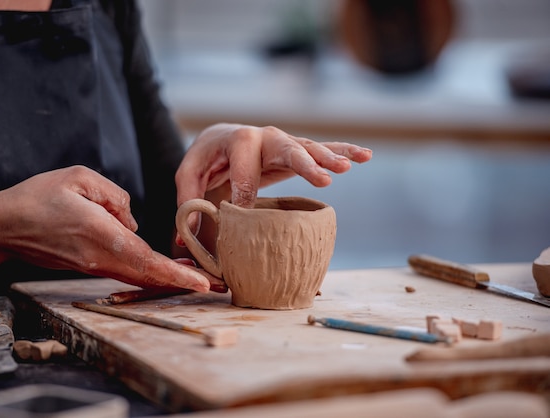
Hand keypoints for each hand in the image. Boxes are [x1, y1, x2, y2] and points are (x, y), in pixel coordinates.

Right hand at [0, 166, 224, 292]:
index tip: (201, 282)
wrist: (3, 225)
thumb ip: (115, 197)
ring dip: (167, 279)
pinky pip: (124, 272)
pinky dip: (147, 273)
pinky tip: (162, 269)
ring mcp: (92, 266)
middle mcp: (99, 257)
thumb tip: (132, 221)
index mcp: (100, 233)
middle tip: (214, 286)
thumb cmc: (38, 197)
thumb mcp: (80, 178)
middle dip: (182, 282)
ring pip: (138, 276)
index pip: (146, 258)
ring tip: (196, 276)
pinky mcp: (87, 266)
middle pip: (148, 275)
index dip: (176, 273)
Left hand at [175, 123, 371, 234]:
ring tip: (350, 166)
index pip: (244, 172)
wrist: (219, 138)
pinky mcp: (295, 150)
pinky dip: (343, 150)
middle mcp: (263, 136)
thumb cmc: (205, 159)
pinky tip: (364, 155)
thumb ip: (188, 203)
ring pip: (309, 148)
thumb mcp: (189, 176)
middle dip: (305, 163)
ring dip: (330, 157)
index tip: (244, 214)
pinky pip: (322, 149)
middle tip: (325, 177)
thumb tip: (187, 241)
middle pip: (286, 148)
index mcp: (236, 140)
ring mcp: (282, 142)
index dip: (245, 196)